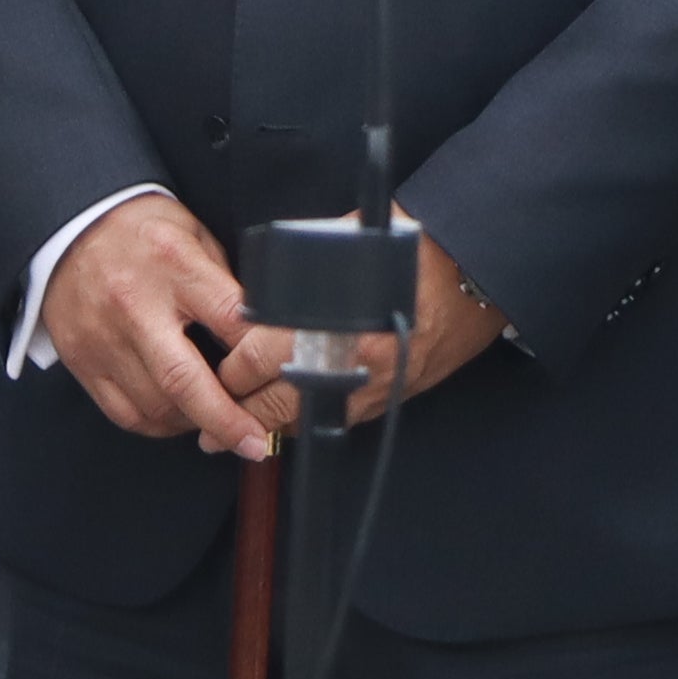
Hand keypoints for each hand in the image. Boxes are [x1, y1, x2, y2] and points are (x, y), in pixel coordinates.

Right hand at [41, 195, 274, 462]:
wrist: (66, 226)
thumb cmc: (138, 229)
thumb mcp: (193, 233)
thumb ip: (224, 283)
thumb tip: (261, 333)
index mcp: (174, 265)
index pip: (230, 320)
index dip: (262, 356)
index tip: (285, 380)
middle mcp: (135, 305)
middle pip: (185, 380)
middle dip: (227, 421)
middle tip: (254, 443)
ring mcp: (103, 337)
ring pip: (156, 406)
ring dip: (194, 423)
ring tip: (215, 420)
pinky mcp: (82, 360)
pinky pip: (126, 413)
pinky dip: (158, 424)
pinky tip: (177, 417)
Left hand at [214, 225, 505, 423]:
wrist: (471, 273)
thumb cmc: (410, 248)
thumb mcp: (343, 245)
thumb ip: (298, 271)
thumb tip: (257, 286)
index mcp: (329, 321)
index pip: (256, 360)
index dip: (227, 372)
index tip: (210, 375)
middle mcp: (349, 361)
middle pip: (274, 403)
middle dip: (236, 414)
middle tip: (206, 425)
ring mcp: (372, 385)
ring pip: (304, 420)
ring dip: (267, 427)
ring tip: (235, 433)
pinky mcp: (389, 397)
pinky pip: (336, 419)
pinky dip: (307, 421)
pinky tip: (287, 420)